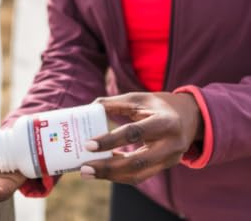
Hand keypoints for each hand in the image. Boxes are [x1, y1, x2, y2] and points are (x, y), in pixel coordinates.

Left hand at [81, 92, 202, 184]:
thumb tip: (89, 108)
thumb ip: (115, 103)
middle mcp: (171, 145)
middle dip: (108, 168)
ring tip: (88, 172)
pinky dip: (120, 173)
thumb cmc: (160, 105)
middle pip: (137, 162)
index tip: (88, 144)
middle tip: (84, 168)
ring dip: (111, 176)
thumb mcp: (140, 98)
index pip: (135, 133)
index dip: (110, 140)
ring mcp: (170, 160)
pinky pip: (140, 175)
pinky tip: (103, 168)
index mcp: (165, 122)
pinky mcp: (165, 167)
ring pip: (138, 175)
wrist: (191, 117)